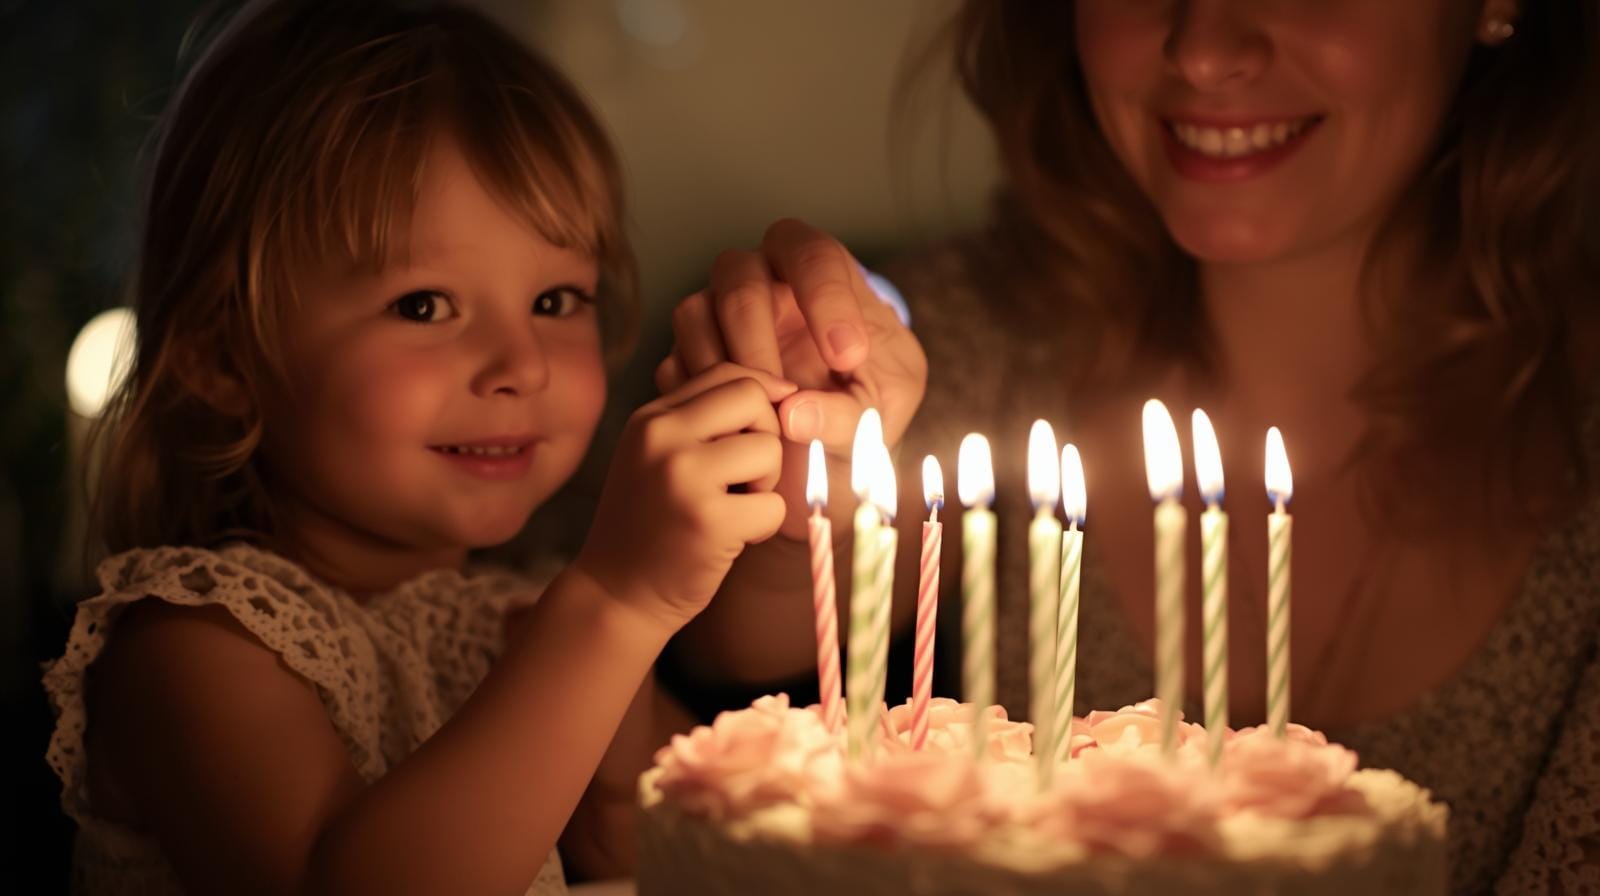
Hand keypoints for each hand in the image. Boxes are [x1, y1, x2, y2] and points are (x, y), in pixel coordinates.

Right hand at [575, 363, 792, 630]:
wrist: (615, 594)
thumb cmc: (650, 525)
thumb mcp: (657, 458)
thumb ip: (701, 421)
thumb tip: (782, 391)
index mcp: (651, 418)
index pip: (728, 374)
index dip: (762, 395)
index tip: (766, 428)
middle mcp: (662, 437)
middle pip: (753, 400)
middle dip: (767, 436)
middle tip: (747, 477)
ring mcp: (683, 477)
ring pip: (769, 450)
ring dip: (766, 485)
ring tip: (735, 508)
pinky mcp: (707, 520)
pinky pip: (774, 505)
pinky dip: (763, 526)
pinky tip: (733, 539)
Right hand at [656, 219, 927, 538]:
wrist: (836, 427)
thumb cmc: (867, 395)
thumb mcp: (880, 408)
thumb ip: (847, 414)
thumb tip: (793, 416)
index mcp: (817, 270)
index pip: (813, 256)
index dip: (827, 300)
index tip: (848, 358)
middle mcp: (759, 279)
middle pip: (738, 276)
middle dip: (756, 336)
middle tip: (783, 394)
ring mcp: (715, 314)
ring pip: (693, 314)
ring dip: (720, 367)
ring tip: (756, 419)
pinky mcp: (687, 356)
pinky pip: (674, 365)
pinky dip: (698, 401)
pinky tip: (732, 432)